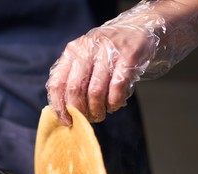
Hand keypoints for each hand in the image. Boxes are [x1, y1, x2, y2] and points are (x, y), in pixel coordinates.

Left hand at [46, 0, 197, 125]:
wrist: (140, 28)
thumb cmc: (108, 51)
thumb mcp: (86, 57)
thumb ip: (73, 78)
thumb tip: (65, 112)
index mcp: (72, 51)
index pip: (57, 83)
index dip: (59, 106)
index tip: (66, 121)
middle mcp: (87, 49)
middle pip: (75, 90)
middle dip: (80, 112)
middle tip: (87, 120)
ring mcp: (108, 51)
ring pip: (95, 92)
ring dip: (97, 110)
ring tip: (100, 115)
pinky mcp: (128, 56)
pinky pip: (117, 88)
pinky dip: (114, 102)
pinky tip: (115, 106)